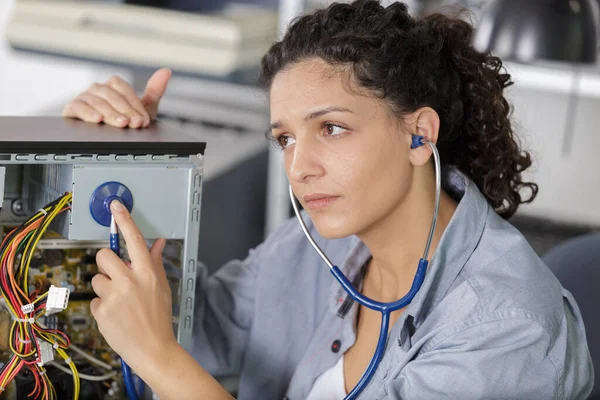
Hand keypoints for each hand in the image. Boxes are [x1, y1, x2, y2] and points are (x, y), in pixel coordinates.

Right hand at [62, 68, 171, 128]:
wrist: (105, 137)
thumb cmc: (123, 120)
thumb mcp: (142, 108)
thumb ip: (154, 91)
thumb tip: (166, 71)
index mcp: (113, 86)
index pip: (123, 89)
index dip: (134, 104)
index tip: (143, 120)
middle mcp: (98, 89)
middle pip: (111, 95)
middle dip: (125, 111)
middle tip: (134, 123)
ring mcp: (84, 97)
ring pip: (96, 101)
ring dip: (110, 113)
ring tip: (121, 124)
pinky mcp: (72, 108)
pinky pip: (77, 106)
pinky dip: (87, 113)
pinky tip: (97, 119)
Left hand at [90, 200, 174, 371]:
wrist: (153, 348)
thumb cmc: (159, 318)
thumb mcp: (162, 287)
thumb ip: (156, 262)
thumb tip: (157, 243)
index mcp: (148, 272)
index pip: (134, 239)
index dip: (124, 220)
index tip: (115, 206)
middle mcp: (130, 280)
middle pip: (104, 256)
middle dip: (106, 264)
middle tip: (116, 277)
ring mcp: (114, 295)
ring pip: (97, 279)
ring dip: (105, 288)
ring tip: (119, 302)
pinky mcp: (101, 310)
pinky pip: (94, 299)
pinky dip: (102, 306)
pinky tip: (115, 315)